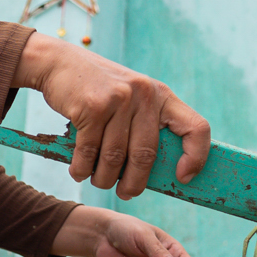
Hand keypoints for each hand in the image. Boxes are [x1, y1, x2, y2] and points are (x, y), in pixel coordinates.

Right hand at [15, 33, 211, 197]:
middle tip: (126, 193)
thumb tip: (150, 173)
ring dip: (104, 178)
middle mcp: (144, 95)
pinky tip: (79, 172)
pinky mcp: (92, 106)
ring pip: (115, 158)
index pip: (196, 127)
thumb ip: (144, 124)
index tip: (183, 177)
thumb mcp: (131, 98)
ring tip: (98, 181)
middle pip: (146, 155)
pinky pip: (89, 151)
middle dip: (134, 182)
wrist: (60, 63)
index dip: (196, 156)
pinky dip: (82, 168)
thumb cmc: (98, 90)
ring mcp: (118, 100)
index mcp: (161, 95)